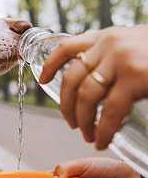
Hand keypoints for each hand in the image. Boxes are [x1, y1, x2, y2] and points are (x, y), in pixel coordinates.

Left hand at [39, 25, 147, 148]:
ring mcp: (121, 61)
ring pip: (85, 96)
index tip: (41, 81)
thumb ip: (110, 56)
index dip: (49, 66)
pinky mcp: (135, 78)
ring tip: (87, 135)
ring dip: (81, 121)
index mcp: (105, 37)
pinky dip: (102, 130)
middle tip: (70, 122)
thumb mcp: (132, 45)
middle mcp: (108, 45)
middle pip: (71, 79)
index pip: (65, 47)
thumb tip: (91, 78)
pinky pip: (109, 111)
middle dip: (65, 106)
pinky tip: (101, 140)